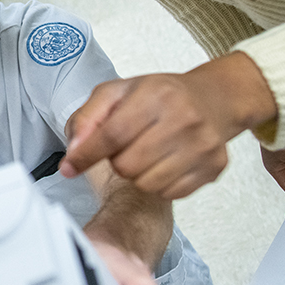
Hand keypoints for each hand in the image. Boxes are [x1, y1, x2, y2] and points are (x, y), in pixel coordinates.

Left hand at [60, 52, 277, 198]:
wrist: (214, 99)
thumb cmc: (160, 96)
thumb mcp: (118, 92)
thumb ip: (88, 117)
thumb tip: (74, 152)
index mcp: (157, 95)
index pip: (112, 135)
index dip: (86, 155)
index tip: (69, 167)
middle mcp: (184, 119)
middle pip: (127, 165)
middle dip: (116, 161)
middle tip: (125, 146)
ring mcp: (202, 145)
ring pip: (146, 184)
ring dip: (137, 174)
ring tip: (145, 153)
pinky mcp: (213, 167)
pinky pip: (169, 193)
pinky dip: (159, 183)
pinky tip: (164, 162)